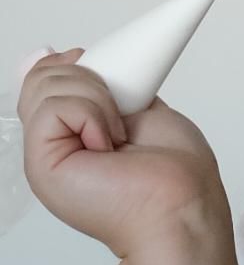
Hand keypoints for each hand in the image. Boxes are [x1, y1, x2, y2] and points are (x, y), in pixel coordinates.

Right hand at [17, 48, 229, 258]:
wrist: (181, 209)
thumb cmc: (177, 174)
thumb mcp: (142, 108)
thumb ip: (109, 86)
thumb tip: (72, 56)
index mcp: (77, 131)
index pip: (47, 80)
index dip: (69, 62)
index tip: (91, 59)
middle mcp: (57, 143)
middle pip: (41, 77)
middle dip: (88, 75)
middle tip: (120, 113)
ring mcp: (46, 155)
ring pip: (45, 85)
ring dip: (96, 97)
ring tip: (118, 134)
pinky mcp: (42, 164)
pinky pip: (53, 107)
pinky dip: (91, 113)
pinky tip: (108, 144)